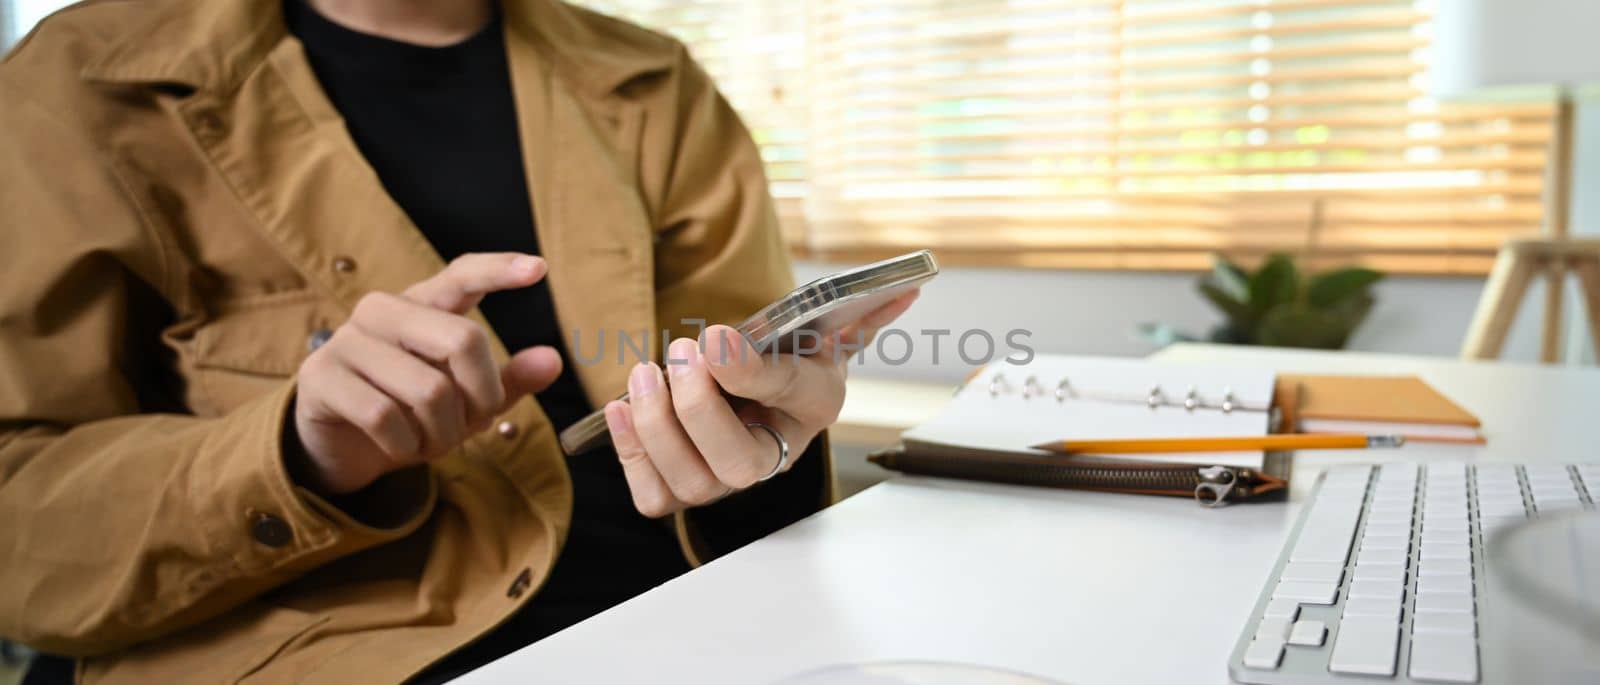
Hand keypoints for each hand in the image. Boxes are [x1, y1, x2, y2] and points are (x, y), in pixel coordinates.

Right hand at [288, 253, 563, 494]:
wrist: (338, 449)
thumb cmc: (408, 414)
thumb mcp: (463, 400)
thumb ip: (505, 380)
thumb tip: (552, 360)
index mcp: (421, 305)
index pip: (461, 276)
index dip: (499, 270)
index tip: (540, 269)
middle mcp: (382, 311)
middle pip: (462, 340)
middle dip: (481, 397)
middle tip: (473, 424)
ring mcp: (347, 341)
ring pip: (429, 390)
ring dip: (443, 433)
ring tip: (432, 442)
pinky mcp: (321, 378)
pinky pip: (386, 418)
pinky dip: (405, 446)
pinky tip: (400, 448)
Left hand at [603, 290, 919, 516]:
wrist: (763, 385)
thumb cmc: (791, 358)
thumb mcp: (825, 330)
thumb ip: (858, 313)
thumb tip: (905, 289)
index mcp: (815, 407)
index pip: (786, 395)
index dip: (746, 370)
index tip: (713, 335)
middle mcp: (773, 456)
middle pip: (736, 465)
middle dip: (698, 409)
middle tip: (680, 351)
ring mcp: (725, 479)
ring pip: (691, 484)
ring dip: (658, 428)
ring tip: (645, 371)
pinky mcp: (682, 488)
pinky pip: (654, 498)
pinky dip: (630, 456)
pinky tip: (619, 407)